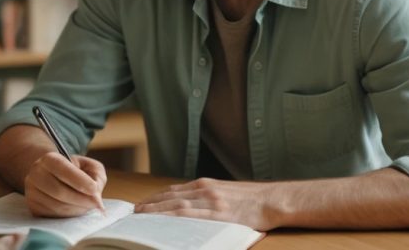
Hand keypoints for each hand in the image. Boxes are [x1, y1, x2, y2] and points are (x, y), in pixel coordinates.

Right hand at [23, 152, 106, 217]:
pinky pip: (53, 216)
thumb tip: (96, 195)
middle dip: (81, 199)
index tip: (94, 189)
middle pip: (59, 191)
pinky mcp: (33, 207)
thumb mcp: (89, 167)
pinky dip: (69, 215)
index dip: (79, 180)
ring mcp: (32, 192)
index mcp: (49, 159)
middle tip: (96, 203)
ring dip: (77, 209)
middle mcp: (36, 174)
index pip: (62, 168)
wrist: (55, 177)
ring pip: (57, 206)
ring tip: (88, 206)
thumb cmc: (76, 172)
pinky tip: (76, 209)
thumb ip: (96, 176)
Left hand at [134, 178, 277, 230]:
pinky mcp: (220, 214)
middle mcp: (205, 190)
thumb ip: (207, 196)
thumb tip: (190, 205)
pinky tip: (165, 223)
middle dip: (151, 204)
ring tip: (143, 217)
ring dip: (158, 211)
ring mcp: (211, 202)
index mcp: (206, 184)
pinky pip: (192, 217)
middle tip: (136, 211)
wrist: (273, 200)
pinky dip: (176, 218)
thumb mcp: (225, 192)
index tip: (143, 203)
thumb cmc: (252, 199)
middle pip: (171, 197)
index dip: (156, 197)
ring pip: (177, 206)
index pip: (174, 190)